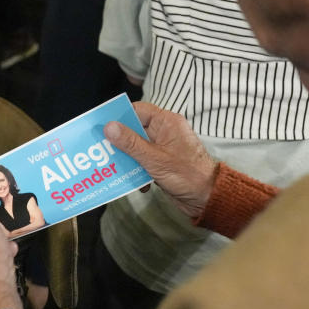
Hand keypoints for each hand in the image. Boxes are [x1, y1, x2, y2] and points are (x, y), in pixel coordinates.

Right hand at [104, 102, 218, 219]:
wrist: (208, 198)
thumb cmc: (186, 175)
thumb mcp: (154, 158)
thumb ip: (130, 143)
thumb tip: (109, 127)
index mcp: (166, 122)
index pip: (138, 110)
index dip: (120, 117)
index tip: (102, 126)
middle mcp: (164, 132)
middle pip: (135, 129)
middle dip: (119, 142)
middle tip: (101, 149)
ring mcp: (163, 148)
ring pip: (137, 147)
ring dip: (127, 159)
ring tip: (113, 168)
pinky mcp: (162, 163)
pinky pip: (143, 161)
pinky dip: (137, 171)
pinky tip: (134, 183)